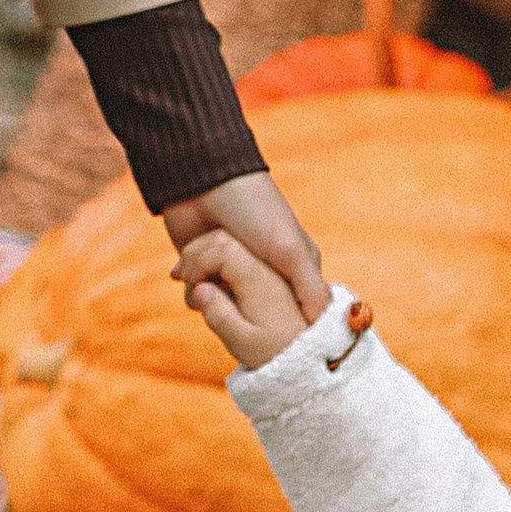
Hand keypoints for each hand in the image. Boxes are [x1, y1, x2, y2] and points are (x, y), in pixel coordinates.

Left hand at [157, 169, 324, 330]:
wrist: (199, 179)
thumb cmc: (254, 208)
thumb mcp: (290, 250)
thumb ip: (310, 288)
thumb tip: (321, 327)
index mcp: (296, 268)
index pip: (297, 312)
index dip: (286, 324)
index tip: (274, 332)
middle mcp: (265, 273)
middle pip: (256, 315)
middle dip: (242, 309)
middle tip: (231, 290)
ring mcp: (231, 273)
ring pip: (224, 309)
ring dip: (212, 296)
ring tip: (207, 275)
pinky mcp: (201, 270)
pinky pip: (198, 298)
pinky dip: (192, 290)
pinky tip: (188, 273)